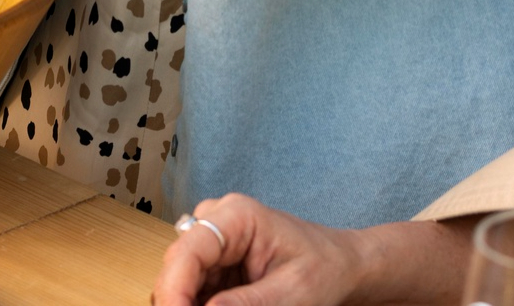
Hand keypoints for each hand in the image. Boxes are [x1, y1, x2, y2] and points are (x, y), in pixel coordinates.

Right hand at [152, 195, 373, 305]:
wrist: (339, 265)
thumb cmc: (324, 269)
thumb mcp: (293, 294)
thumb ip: (249, 304)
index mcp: (237, 216)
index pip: (188, 252)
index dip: (174, 290)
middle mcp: (216, 220)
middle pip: (178, 268)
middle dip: (181, 302)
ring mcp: (213, 241)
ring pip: (181, 282)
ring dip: (191, 304)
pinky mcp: (214, 262)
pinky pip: (193, 289)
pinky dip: (200, 305)